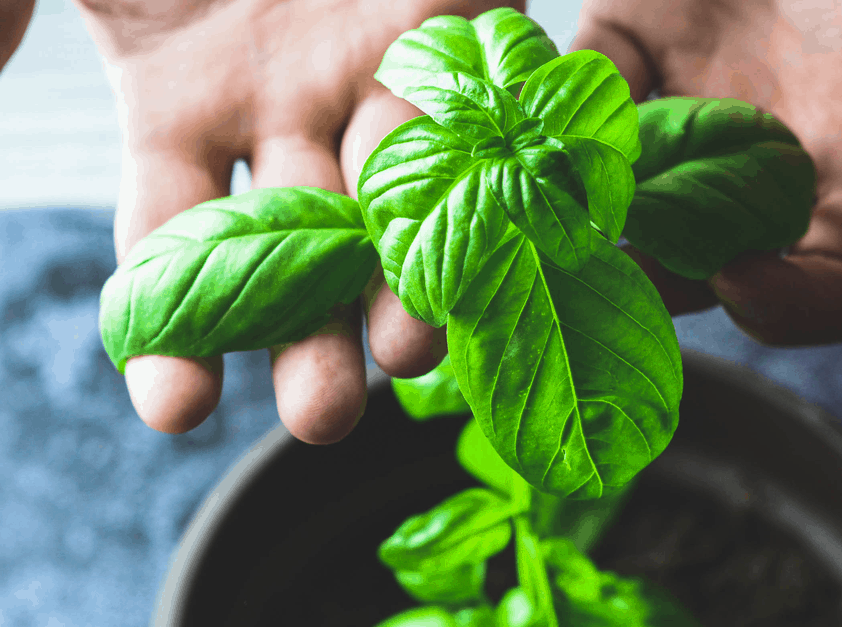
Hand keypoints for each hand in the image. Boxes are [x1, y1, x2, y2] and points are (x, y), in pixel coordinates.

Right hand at [76, 0, 522, 442]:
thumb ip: (4, 18)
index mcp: (185, 102)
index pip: (172, 241)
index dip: (171, 330)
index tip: (177, 409)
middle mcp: (288, 109)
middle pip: (307, 254)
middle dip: (314, 342)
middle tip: (324, 414)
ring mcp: (374, 72)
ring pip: (399, 204)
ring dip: (409, 285)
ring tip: (410, 354)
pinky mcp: (453, 23)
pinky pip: (475, 111)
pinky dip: (488, 176)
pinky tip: (495, 239)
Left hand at [574, 0, 841, 343]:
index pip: (835, 289)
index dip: (795, 307)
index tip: (743, 277)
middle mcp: (774, 160)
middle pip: (709, 265)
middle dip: (657, 273)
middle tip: (606, 260)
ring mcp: (695, 109)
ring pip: (626, 204)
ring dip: (585, 214)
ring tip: (542, 204)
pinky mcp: (626, 48)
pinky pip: (575, 111)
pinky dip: (544, 124)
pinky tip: (518, 122)